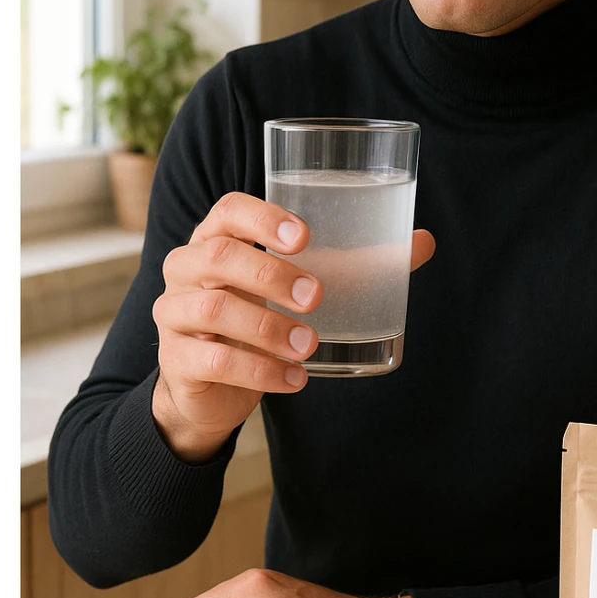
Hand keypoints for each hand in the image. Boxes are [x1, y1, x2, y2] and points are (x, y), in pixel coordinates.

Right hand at [151, 192, 435, 460]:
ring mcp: (173, 312)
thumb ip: (359, 265)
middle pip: (218, 256)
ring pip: (214, 308)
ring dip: (268, 328)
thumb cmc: (262, 318)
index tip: (306, 236)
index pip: (228, 210)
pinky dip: (259, 370)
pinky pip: (214, 359)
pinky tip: (295, 379)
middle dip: (271, 274)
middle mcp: (186, 268)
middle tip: (317, 297)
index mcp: (216, 238)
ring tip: (309, 346)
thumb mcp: (304, 288)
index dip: (263, 217)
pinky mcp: (176, 358)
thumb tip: (423, 242)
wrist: (212, 387)